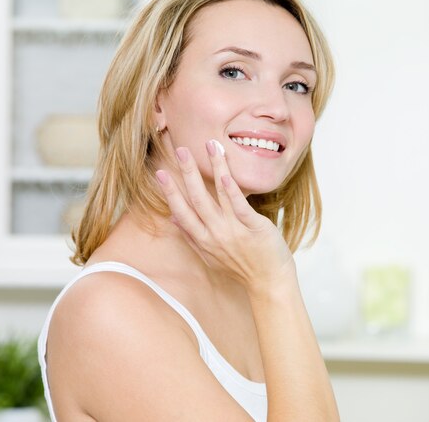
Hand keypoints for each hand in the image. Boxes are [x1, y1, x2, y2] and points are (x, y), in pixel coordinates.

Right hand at [155, 140, 294, 292]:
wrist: (269, 282)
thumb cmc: (241, 268)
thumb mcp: (210, 256)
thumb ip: (191, 236)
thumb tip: (172, 219)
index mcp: (203, 240)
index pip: (181, 211)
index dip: (169, 192)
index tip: (158, 173)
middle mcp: (215, 234)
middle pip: (196, 199)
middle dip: (187, 173)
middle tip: (180, 150)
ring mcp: (234, 230)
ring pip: (218, 195)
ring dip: (213, 168)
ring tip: (208, 146)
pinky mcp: (253, 227)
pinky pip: (239, 205)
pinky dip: (231, 189)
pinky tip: (225, 172)